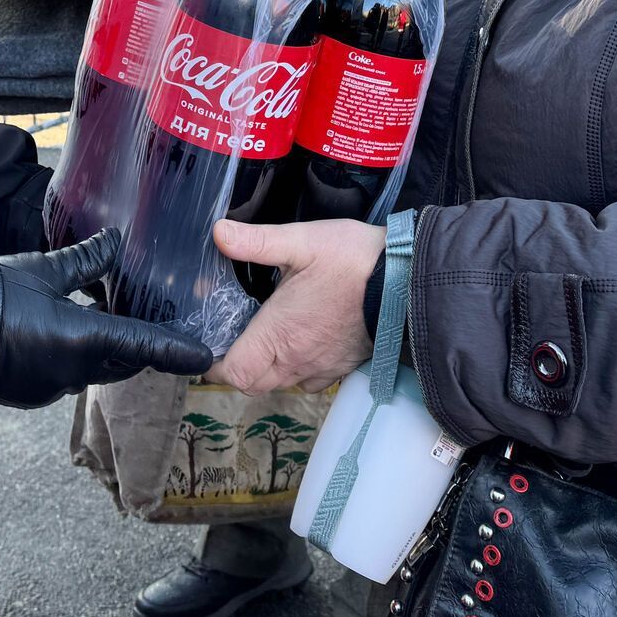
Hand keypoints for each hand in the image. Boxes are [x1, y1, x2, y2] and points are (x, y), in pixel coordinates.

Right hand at [0, 229, 215, 409]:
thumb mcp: (44, 270)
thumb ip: (86, 261)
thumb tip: (116, 240)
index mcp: (83, 341)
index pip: (143, 344)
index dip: (176, 349)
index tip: (204, 356)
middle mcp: (74, 373)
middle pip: (122, 362)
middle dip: (138, 345)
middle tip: (150, 320)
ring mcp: (51, 388)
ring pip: (94, 370)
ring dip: (103, 348)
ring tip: (103, 316)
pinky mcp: (32, 392)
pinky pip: (67, 376)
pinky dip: (74, 356)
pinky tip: (62, 331)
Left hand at [207, 218, 383, 394]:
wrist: (408, 282)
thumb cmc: (354, 261)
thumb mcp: (301, 241)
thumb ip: (256, 240)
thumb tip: (219, 233)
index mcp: (280, 334)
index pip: (233, 373)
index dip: (214, 364)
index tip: (208, 344)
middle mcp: (298, 360)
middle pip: (252, 383)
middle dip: (236, 366)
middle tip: (231, 335)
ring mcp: (321, 367)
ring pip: (279, 383)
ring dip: (264, 368)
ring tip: (260, 335)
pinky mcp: (342, 367)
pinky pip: (307, 381)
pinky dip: (294, 368)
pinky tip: (296, 340)